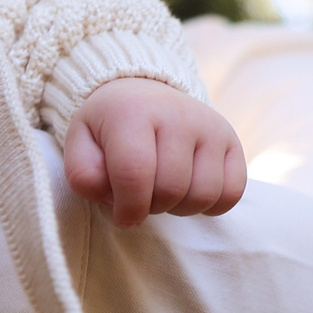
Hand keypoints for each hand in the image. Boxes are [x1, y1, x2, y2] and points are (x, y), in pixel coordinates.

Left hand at [63, 77, 247, 227]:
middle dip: (151, 207)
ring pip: (203, 195)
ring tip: (163, 192)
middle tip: (140, 197)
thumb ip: (83, 175)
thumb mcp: (80, 145)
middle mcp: (178, 115)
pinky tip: (189, 191)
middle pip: (170, 189)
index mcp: (132, 113)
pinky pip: (231, 193)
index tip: (122, 217)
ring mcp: (210, 126)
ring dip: (179, 208)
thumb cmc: (108, 129)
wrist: (142, 95)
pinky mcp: (232, 140)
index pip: (134, 174)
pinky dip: (210, 205)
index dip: (127, 208)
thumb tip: (112, 197)